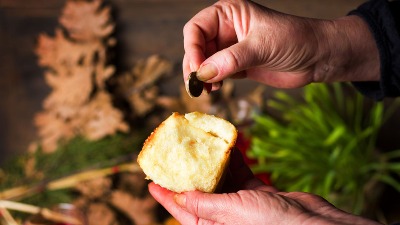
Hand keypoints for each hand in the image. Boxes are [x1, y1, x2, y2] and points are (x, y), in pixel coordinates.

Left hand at [149, 148, 381, 224]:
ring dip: (211, 162)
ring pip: (219, 179)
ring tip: (199, 144)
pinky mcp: (256, 192)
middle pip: (198, 192)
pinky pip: (240, 173)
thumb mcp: (231, 212)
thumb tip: (177, 195)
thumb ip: (203, 204)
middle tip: (175, 155)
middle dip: (187, 174)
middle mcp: (224, 215)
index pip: (182, 210)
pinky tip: (227, 146)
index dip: (165, 196)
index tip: (151, 182)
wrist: (312, 223)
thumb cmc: (273, 224)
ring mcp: (241, 203)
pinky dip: (234, 160)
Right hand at [183, 0, 378, 90]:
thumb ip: (231, 59)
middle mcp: (226, 30)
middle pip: (196, 47)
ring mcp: (231, 48)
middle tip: (197, 85)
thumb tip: (203, 73)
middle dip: (195, 65)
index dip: (193, 49)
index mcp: (229, 13)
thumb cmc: (295, 39)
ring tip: (208, 89)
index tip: (198, 69)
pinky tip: (216, 88)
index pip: (197, 29)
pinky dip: (212, 82)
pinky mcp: (237, 66)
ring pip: (204, 62)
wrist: (318, 57)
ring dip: (202, 77)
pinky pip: (216, 74)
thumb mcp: (262, 46)